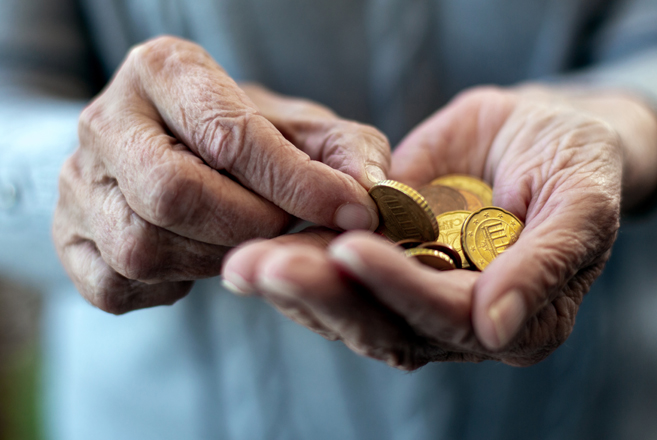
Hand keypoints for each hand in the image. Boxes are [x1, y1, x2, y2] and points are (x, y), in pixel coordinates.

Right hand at [54, 36, 389, 313]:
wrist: (173, 150)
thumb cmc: (247, 139)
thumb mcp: (302, 128)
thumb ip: (346, 151)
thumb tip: (371, 195)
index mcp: (164, 71)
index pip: (228, 134)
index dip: (298, 183)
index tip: (353, 212)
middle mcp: (106, 120)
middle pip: (173, 194)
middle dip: (248, 225)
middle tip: (281, 226)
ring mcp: (77, 183)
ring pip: (142, 247)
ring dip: (212, 259)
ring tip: (240, 239)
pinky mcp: (65, 238)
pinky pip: (116, 286)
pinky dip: (170, 288)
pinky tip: (196, 260)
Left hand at [222, 85, 656, 367]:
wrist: (539, 135)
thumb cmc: (576, 165)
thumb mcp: (582, 202)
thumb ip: (546, 265)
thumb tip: (498, 330)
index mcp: (519, 320)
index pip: (449, 318)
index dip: (400, 289)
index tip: (351, 250)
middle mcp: (461, 322)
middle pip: (387, 327)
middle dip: (325, 297)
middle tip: (266, 267)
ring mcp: (417, 297)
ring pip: (352, 311)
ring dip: (296, 289)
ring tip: (246, 263)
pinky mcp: (385, 267)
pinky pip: (336, 278)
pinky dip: (297, 265)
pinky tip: (257, 250)